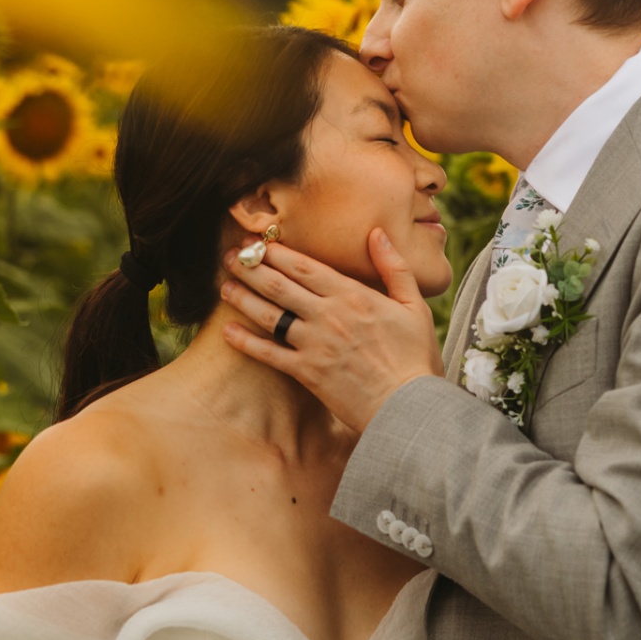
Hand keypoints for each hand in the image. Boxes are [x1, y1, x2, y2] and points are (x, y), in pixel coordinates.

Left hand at [219, 231, 444, 432]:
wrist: (409, 406)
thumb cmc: (416, 358)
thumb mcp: (415, 305)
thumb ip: (394, 267)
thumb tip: (377, 233)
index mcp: (353, 296)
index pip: (305, 267)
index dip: (277, 252)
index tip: (259, 242)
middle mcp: (328, 316)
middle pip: (280, 285)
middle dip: (252, 267)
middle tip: (231, 256)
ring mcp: (314, 344)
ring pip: (269, 315)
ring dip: (243, 297)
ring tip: (224, 285)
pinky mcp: (307, 373)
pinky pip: (269, 354)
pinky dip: (246, 342)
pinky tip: (228, 331)